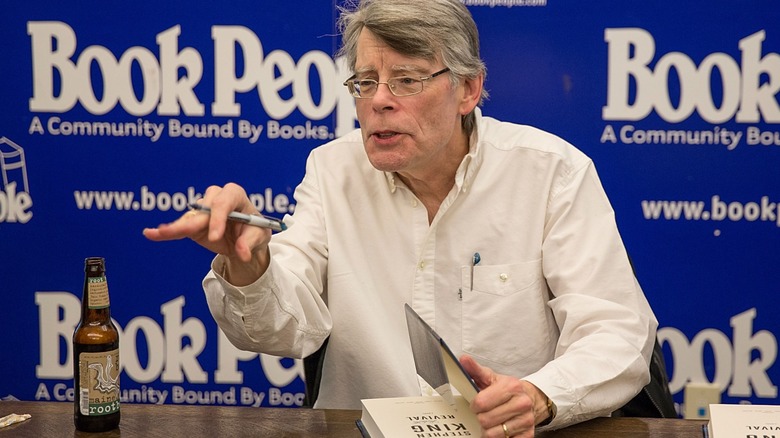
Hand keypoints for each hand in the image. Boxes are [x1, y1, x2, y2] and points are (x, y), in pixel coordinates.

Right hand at [142, 183, 271, 284]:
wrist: (246, 239)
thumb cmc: (255, 230)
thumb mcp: (260, 236)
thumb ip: (250, 242)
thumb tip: (242, 252)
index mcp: (234, 195)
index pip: (224, 202)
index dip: (218, 218)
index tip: (215, 237)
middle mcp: (216, 198)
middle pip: (204, 208)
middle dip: (199, 224)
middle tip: (194, 241)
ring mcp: (202, 210)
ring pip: (189, 218)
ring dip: (176, 227)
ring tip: (159, 233)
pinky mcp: (193, 223)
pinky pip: (180, 227)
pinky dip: (167, 232)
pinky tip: (150, 233)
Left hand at [460, 355, 549, 437]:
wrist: (529, 398)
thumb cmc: (506, 389)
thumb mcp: (490, 377)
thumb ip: (475, 369)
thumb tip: (464, 359)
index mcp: (512, 386)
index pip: (481, 403)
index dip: (474, 405)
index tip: (476, 405)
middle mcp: (522, 403)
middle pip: (485, 420)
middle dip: (480, 417)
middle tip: (484, 413)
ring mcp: (526, 420)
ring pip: (493, 434)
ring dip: (488, 429)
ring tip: (491, 421)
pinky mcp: (528, 434)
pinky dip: (499, 437)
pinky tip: (501, 428)